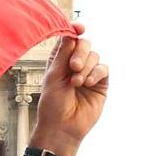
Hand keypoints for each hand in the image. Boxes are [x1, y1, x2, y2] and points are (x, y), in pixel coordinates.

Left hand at [30, 24, 107, 155]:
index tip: (79, 28)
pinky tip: (87, 84)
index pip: (69, 39)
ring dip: (86, 67)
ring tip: (77, 83)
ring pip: (95, 56)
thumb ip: (63, 54)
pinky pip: (104, 69)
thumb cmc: (52, 104)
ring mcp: (89, 73)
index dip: (74, 30)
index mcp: (59, 60)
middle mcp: (75, 64)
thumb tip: (71, 33)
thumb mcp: (53, 76)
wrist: (63, 127)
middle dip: (80, 52)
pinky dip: (96, 74)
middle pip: (84, 44)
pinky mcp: (100, 83)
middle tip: (73, 66)